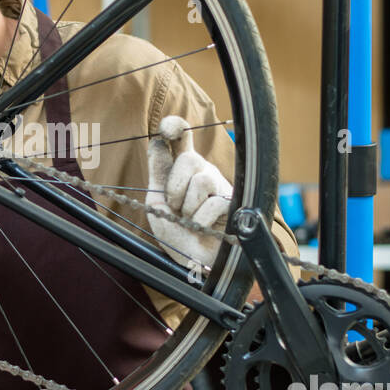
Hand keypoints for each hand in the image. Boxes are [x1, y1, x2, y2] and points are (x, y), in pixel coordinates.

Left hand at [146, 115, 231, 272]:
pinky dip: (200, 220)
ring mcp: (218, 185)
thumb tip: (157, 143)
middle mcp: (201, 171)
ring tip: (190, 220)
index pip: (179, 138)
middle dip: (175, 187)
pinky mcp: (232, 201)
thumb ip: (158, 175)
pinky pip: (212, 202)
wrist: (194, 263)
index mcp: (180, 169)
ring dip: (188, 207)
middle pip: (188, 159)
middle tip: (175, 207)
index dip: (174, 127)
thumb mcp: (157, 204)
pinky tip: (203, 228)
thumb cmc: (176, 234)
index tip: (168, 128)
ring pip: (201, 180)